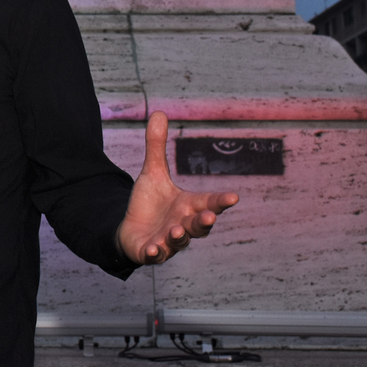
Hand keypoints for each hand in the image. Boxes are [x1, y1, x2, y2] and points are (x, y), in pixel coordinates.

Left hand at [116, 111, 237, 264]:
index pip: (209, 203)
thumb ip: (156, 146)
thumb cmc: (150, 203)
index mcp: (189, 206)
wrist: (132, 229)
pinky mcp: (151, 252)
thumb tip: (159, 111)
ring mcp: (169, 241)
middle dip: (204, 222)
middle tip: (209, 217)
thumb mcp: (152, 172)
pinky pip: (155, 255)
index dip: (221, 201)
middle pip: (200, 226)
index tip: (234, 196)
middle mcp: (184, 225)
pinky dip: (155, 253)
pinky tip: (152, 249)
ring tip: (176, 231)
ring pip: (179, 242)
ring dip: (179, 237)